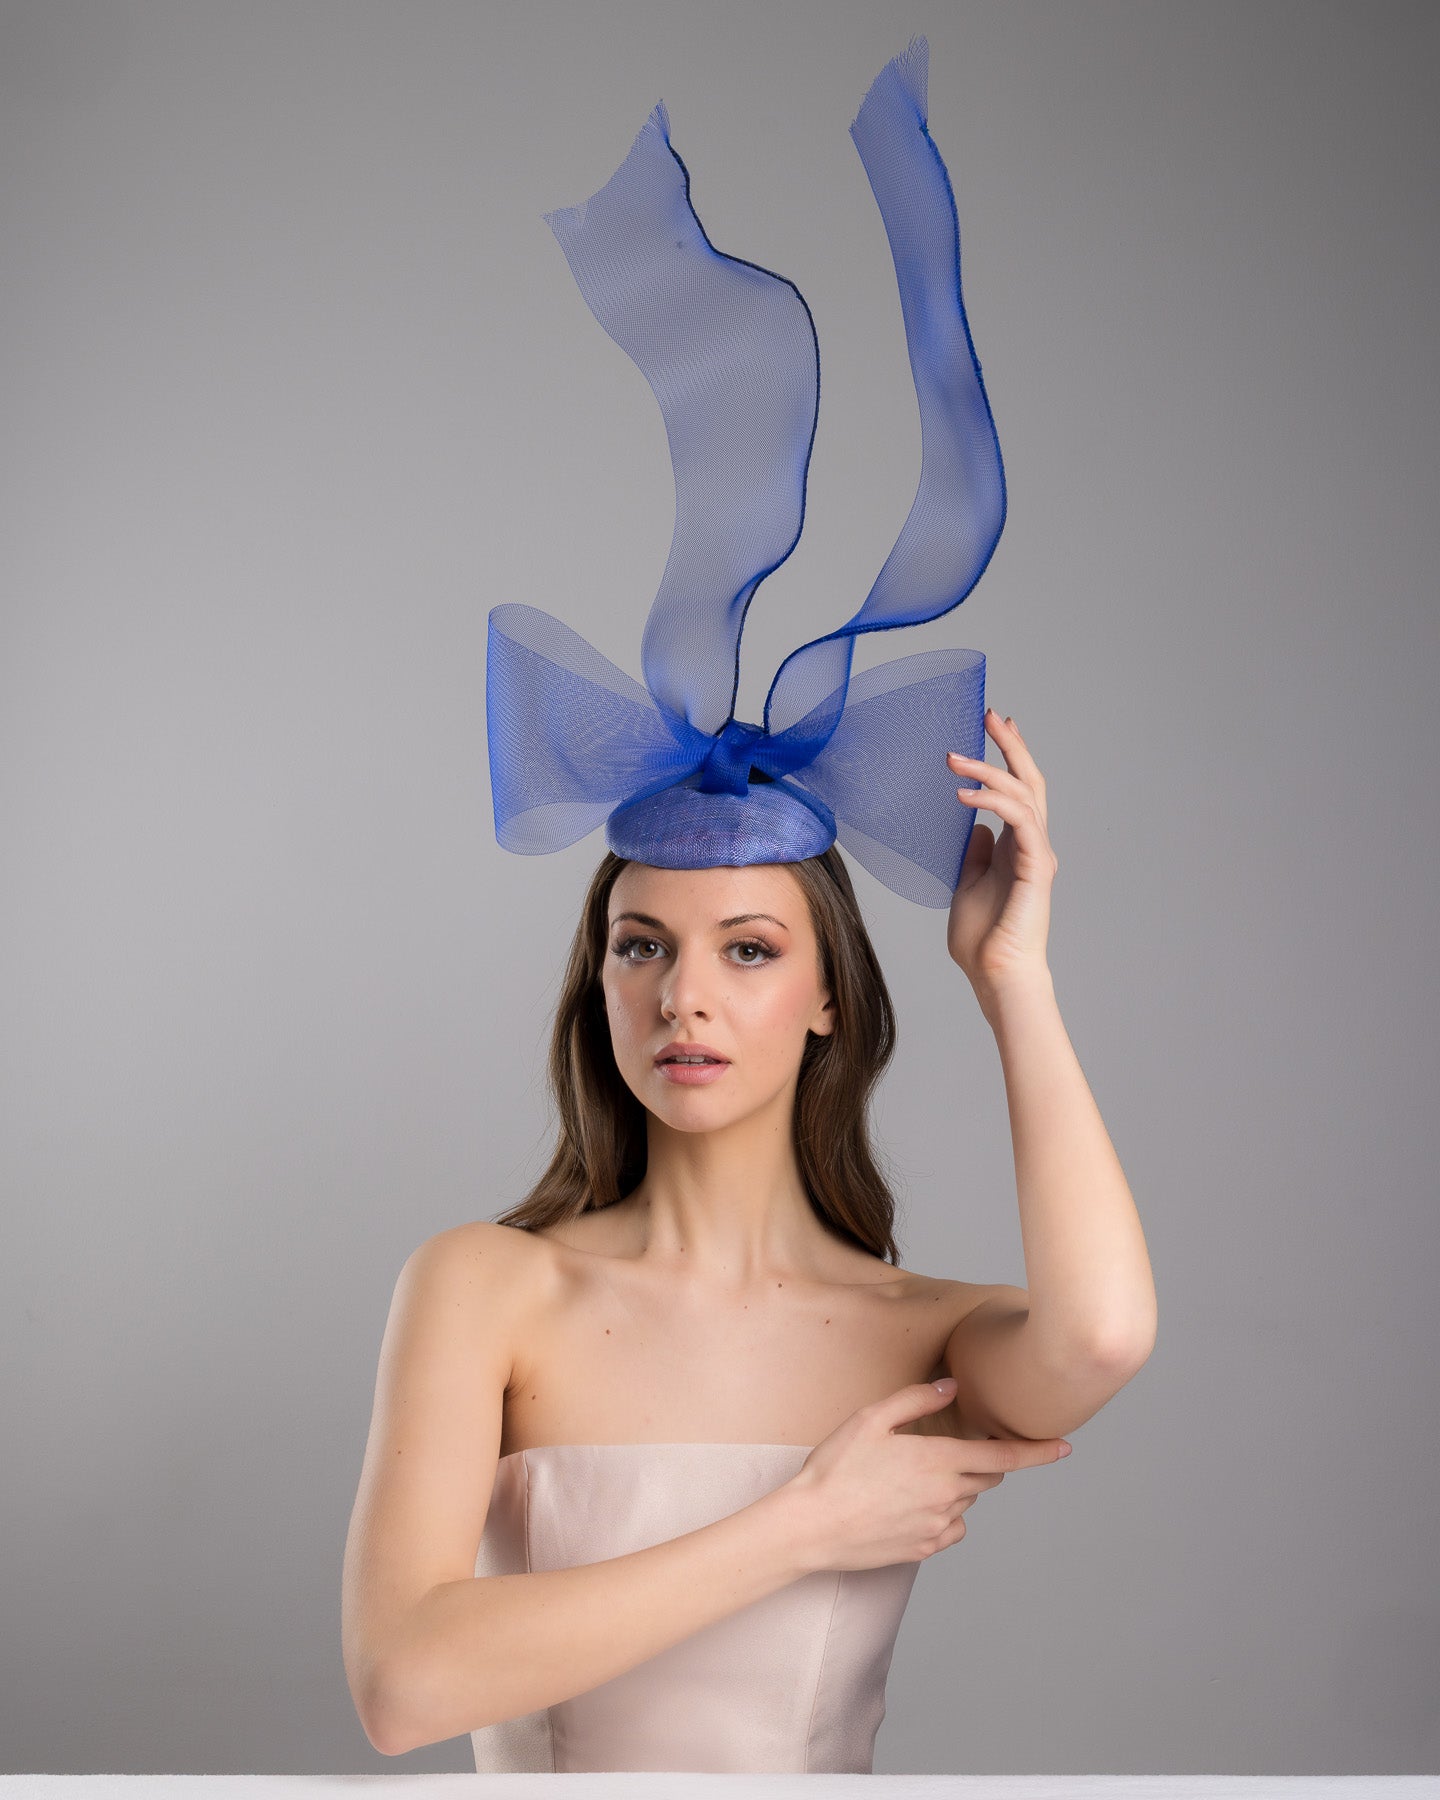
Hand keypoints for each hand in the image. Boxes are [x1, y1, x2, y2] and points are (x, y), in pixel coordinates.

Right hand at [781, 1377, 1071, 1575]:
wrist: (811, 1525)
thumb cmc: (836, 1467)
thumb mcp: (870, 1418)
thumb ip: (917, 1398)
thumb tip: (952, 1386)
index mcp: (938, 1460)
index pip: (1003, 1455)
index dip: (1039, 1452)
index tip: (1065, 1447)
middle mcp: (947, 1496)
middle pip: (987, 1477)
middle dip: (979, 1461)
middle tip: (941, 1452)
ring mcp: (937, 1526)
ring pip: (966, 1501)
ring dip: (955, 1487)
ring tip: (908, 1480)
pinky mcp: (924, 1550)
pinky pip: (950, 1528)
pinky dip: (942, 1515)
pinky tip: (908, 1506)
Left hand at [945, 708, 1057, 1001]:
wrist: (997, 974)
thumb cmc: (982, 940)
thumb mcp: (967, 884)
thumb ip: (972, 854)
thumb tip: (971, 826)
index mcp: (1016, 847)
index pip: (1018, 790)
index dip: (1010, 756)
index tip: (996, 726)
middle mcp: (1031, 845)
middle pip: (1028, 781)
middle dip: (1011, 745)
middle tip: (991, 714)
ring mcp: (1037, 854)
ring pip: (1023, 795)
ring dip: (990, 769)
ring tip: (955, 755)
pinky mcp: (1036, 866)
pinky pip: (1018, 820)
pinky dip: (992, 800)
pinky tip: (964, 792)